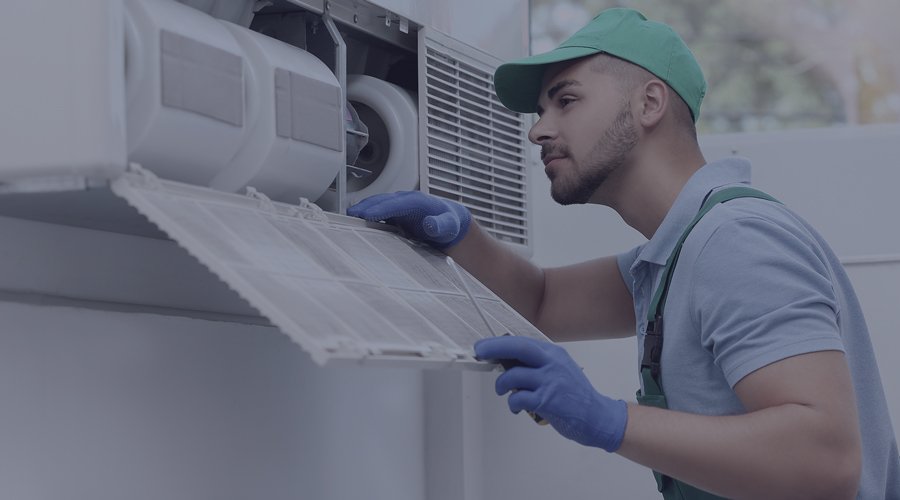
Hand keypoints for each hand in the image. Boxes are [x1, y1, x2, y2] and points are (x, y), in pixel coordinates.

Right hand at [346, 191, 470, 248]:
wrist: (449, 223)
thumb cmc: (449, 223)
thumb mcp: (450, 225)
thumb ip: (441, 224)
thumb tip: (430, 224)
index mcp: (418, 201)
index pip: (396, 203)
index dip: (381, 208)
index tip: (367, 215)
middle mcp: (405, 201)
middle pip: (382, 201)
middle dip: (366, 207)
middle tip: (349, 217)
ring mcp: (398, 206)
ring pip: (377, 205)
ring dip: (362, 210)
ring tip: (346, 220)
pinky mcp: (393, 214)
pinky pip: (377, 212)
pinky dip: (365, 216)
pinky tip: (354, 225)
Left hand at [474, 336, 626, 452]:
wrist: (598, 417)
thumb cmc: (575, 396)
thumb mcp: (559, 371)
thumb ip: (536, 365)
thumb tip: (505, 361)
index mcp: (553, 354)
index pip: (522, 341)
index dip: (499, 342)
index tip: (483, 346)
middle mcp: (552, 363)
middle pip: (518, 348)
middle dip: (494, 348)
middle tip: (480, 353)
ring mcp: (551, 381)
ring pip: (514, 375)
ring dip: (502, 384)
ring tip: (503, 391)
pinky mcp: (548, 400)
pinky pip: (519, 398)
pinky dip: (512, 403)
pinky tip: (516, 407)